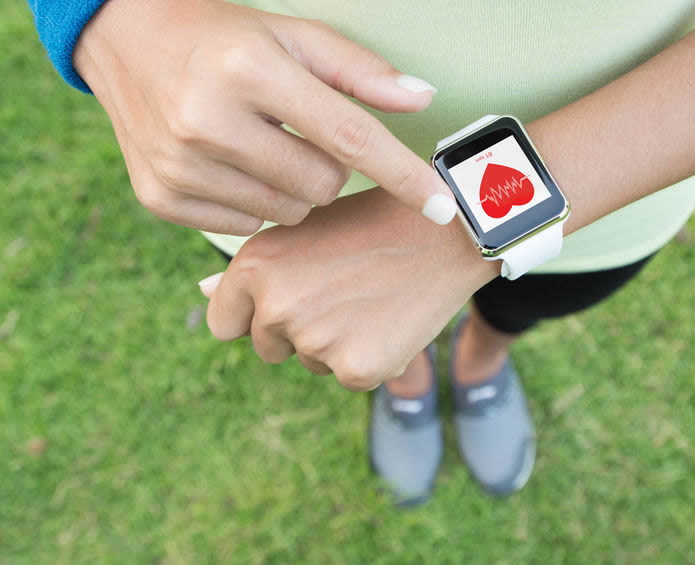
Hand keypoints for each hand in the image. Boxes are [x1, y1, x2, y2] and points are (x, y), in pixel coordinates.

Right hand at [73, 0, 455, 234]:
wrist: (125, 41)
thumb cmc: (225, 38)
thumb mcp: (293, 35)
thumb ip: (360, 71)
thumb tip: (423, 100)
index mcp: (251, 69)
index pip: (350, 136)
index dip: (404, 174)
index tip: (444, 207)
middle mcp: (208, 119)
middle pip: (322, 185)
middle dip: (328, 168)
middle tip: (299, 136)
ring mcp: (179, 164)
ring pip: (288, 212)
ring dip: (292, 188)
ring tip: (262, 147)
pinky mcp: (159, 197)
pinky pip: (246, 227)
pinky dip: (253, 203)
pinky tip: (231, 166)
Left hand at [200, 188, 498, 390]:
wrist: (445, 231)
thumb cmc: (371, 223)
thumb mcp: (304, 231)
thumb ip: (255, 270)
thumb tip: (202, 292)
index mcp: (254, 267)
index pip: (224, 323)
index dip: (254, 314)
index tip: (290, 298)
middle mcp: (275, 307)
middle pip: (267, 347)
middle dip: (297, 329)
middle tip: (343, 289)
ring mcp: (314, 341)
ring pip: (310, 361)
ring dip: (334, 343)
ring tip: (370, 297)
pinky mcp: (356, 369)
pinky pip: (348, 375)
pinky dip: (369, 357)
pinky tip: (390, 318)